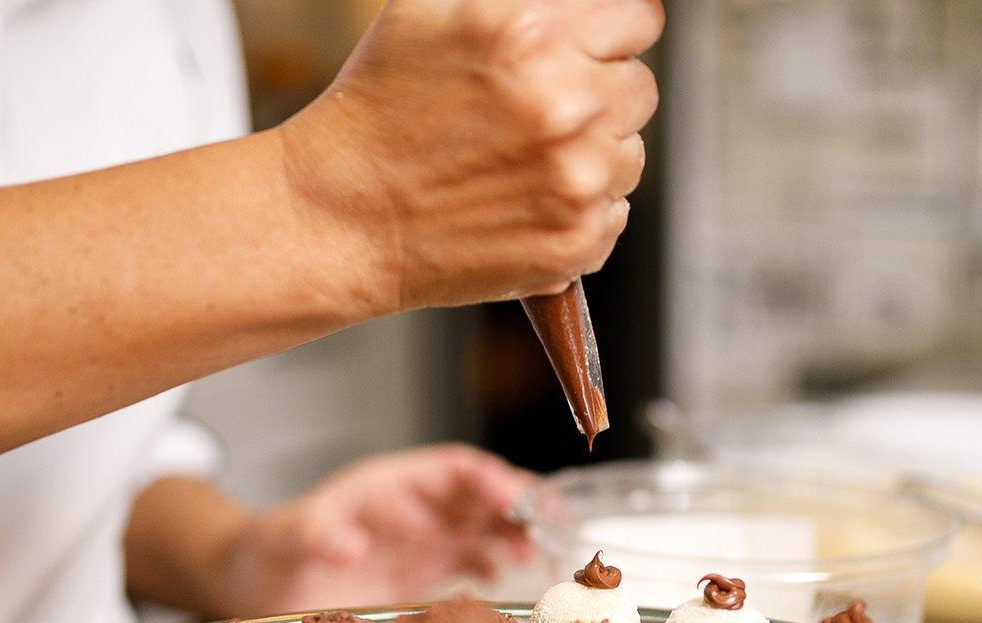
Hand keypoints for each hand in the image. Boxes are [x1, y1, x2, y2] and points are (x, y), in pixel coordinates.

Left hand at [222, 444, 535, 614]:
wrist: (258, 588)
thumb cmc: (270, 551)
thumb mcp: (285, 540)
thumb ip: (313, 535)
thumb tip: (345, 544)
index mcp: (389, 485)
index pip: (451, 469)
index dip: (487, 478)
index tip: (513, 497)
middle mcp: (414, 508)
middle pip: (481, 494)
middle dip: (519, 504)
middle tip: (551, 526)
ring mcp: (423, 540)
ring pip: (485, 526)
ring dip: (516, 534)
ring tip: (540, 554)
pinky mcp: (423, 571)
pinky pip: (472, 560)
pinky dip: (496, 565)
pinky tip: (509, 578)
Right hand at [279, 0, 663, 310]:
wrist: (341, 217)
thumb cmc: (376, 113)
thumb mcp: (430, 8)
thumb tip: (570, 1)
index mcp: (532, 35)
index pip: (640, 17)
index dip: (611, 32)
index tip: (588, 50)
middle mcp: (564, 105)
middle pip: (640, 86)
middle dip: (596, 93)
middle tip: (534, 112)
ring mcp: (577, 180)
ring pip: (630, 152)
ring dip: (590, 154)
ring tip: (518, 160)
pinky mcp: (576, 240)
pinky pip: (614, 212)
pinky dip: (578, 209)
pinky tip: (520, 201)